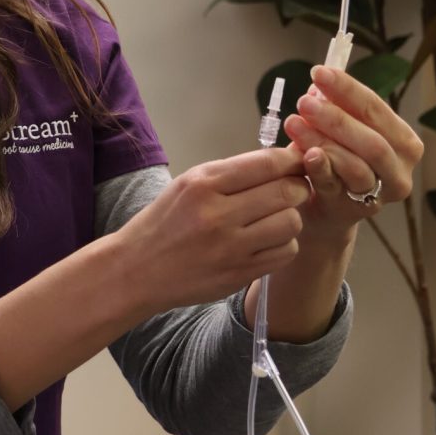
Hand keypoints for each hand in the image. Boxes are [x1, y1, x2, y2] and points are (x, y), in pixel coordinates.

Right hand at [114, 147, 310, 316]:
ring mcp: (230, 248)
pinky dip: (284, 244)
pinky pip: (285, 253)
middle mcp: (217, 214)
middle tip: (294, 188)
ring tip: (277, 216)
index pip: (266, 163)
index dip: (292, 160)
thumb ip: (231, 173)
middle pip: (285, 192)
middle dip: (298, 187)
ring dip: (291, 217)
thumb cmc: (164, 221)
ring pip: (291, 223)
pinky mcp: (238, 274)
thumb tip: (280, 161)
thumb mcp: (188, 184)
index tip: (298, 161)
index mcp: (203, 184)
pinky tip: (268, 240)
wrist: (137, 269)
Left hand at [283, 65, 423, 241]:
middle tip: (304, 102)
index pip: (377, 109)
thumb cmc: (334, 159)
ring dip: (322, 140)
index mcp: (402, 141)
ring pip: (357, 164)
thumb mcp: (336, 129)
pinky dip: (321, 167)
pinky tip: (306, 153)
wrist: (322, 208)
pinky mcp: (353, 210)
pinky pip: (336, 186)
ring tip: (294, 123)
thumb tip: (319, 84)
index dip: (347, 89)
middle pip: (373, 140)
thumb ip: (333, 107)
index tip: (319, 73)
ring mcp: (379, 193)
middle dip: (336, 117)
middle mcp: (399, 169)